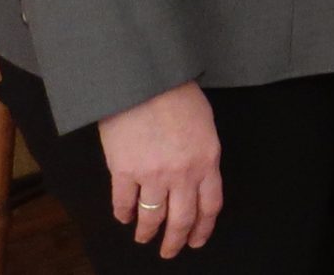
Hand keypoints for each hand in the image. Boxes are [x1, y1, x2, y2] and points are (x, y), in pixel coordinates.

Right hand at [96, 81, 221, 255]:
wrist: (145, 80)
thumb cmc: (178, 94)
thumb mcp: (205, 125)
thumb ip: (202, 154)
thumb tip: (196, 177)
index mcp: (207, 160)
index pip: (210, 205)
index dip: (203, 228)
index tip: (197, 240)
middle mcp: (183, 173)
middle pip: (181, 219)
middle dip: (175, 241)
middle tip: (170, 252)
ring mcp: (152, 175)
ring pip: (151, 217)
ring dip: (147, 233)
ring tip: (143, 238)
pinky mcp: (123, 172)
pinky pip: (123, 203)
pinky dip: (123, 214)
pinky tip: (123, 217)